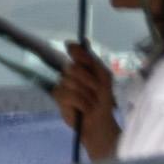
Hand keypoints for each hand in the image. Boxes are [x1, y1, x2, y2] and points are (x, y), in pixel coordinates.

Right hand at [56, 45, 119, 161]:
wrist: (100, 122)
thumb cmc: (103, 100)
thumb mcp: (104, 78)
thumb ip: (92, 61)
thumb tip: (78, 42)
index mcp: (82, 65)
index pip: (75, 50)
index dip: (79, 54)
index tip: (87, 62)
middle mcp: (70, 72)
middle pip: (73, 68)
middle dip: (89, 81)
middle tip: (98, 91)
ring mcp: (63, 84)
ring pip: (71, 82)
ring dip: (87, 94)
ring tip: (93, 102)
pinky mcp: (58, 98)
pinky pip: (68, 95)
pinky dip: (81, 103)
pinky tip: (85, 109)